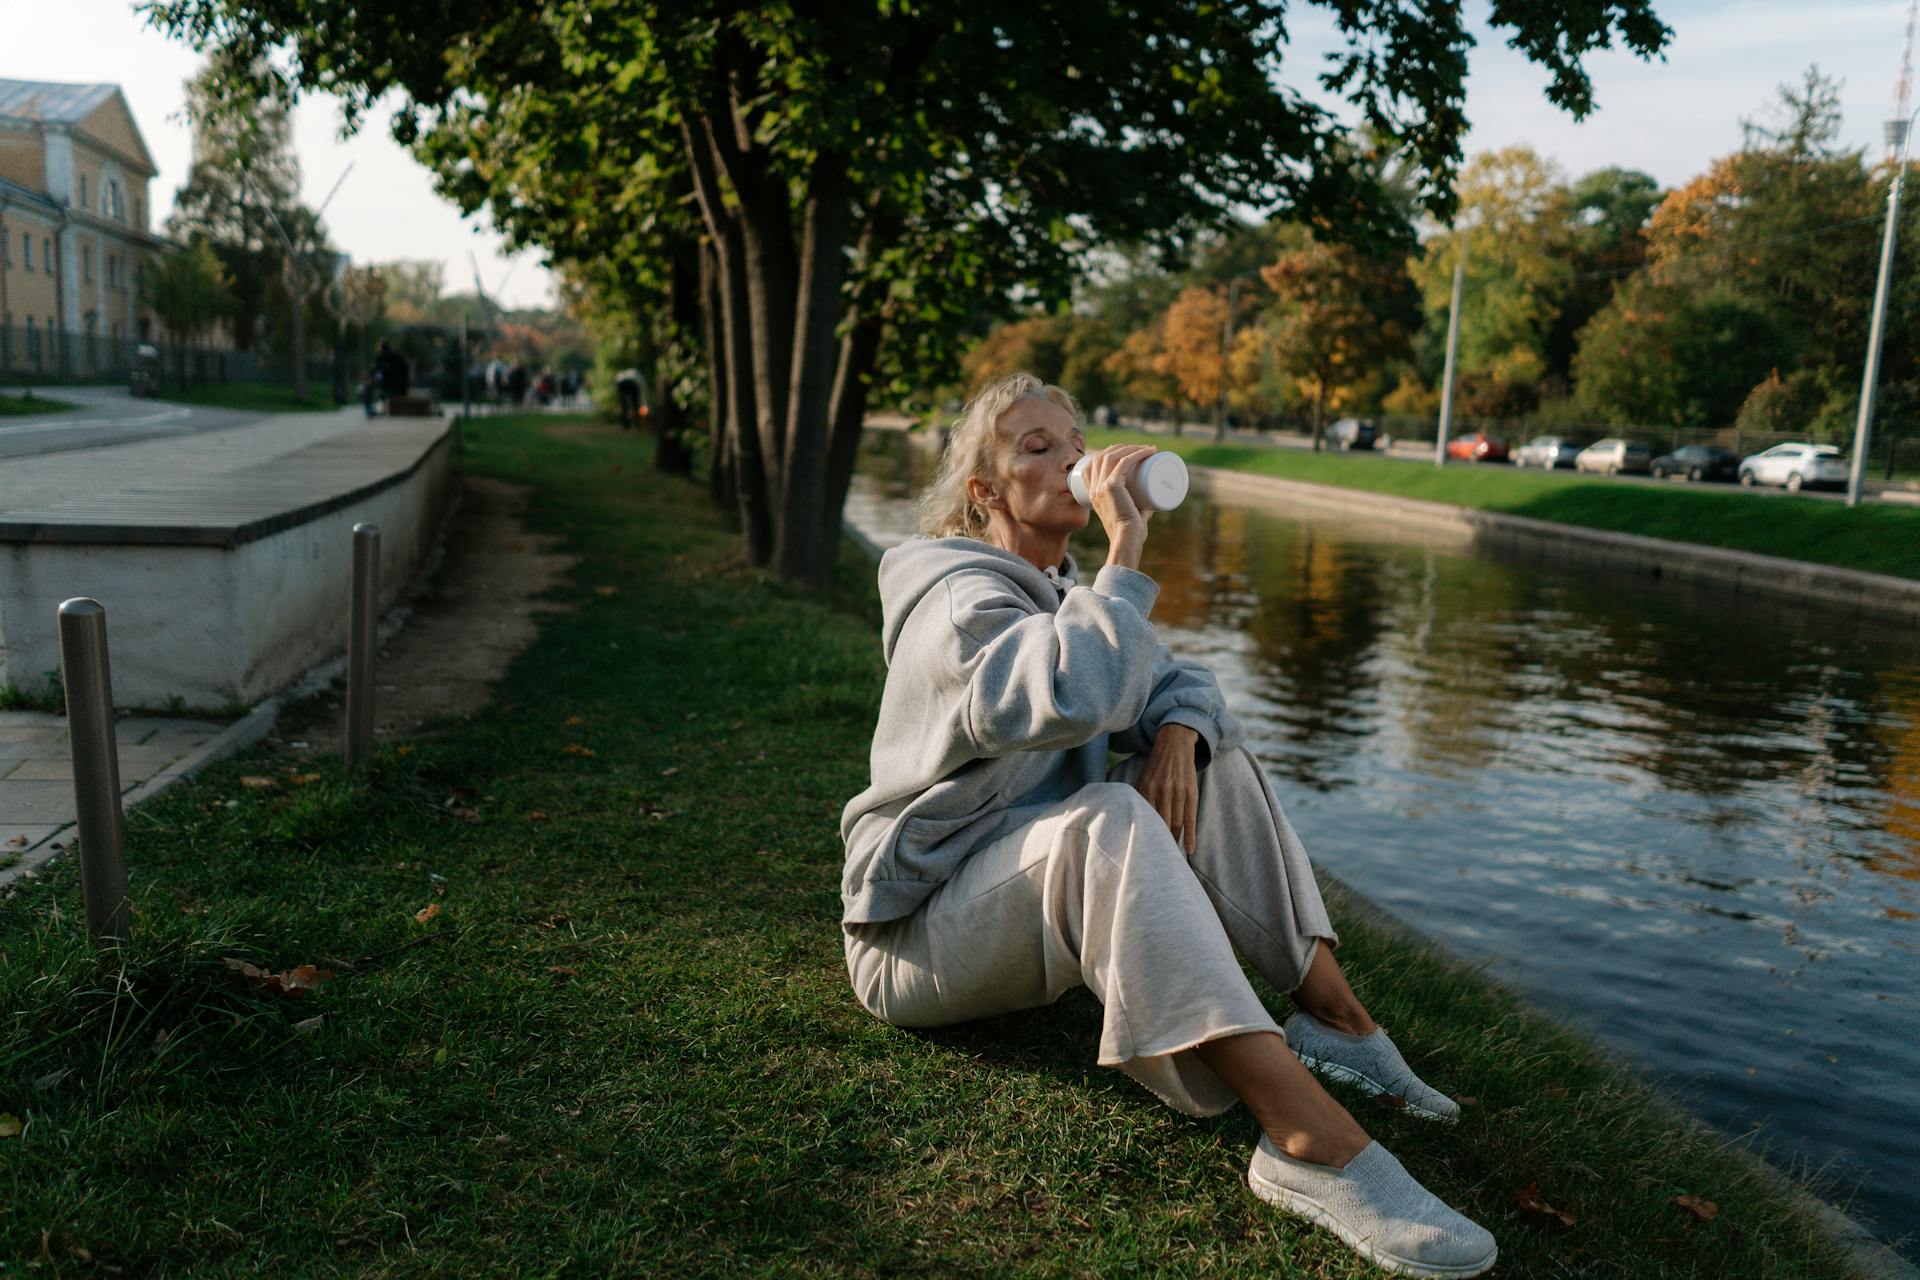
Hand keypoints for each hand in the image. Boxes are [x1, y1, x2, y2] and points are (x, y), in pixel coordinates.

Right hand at [1082, 445, 1156, 568]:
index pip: (1092, 463)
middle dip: (1121, 447)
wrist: (1126, 540)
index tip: (1126, 452)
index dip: (1108, 452)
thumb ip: (1138, 508)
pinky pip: (1123, 462)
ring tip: (1147, 449)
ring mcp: (1100, 486)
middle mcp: (1093, 488)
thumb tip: (1150, 503)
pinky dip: (1137, 453)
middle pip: (1102, 456)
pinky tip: (1148, 450)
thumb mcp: (1130, 514)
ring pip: (1112, 455)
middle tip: (1141, 450)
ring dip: (1130, 448)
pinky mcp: (1111, 486)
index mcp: (1092, 494)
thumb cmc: (1131, 533)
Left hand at [1133, 724, 1199, 855]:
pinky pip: (1191, 818)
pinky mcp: (1191, 792)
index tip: (1142, 850)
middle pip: (1161, 824)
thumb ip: (1137, 797)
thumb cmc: (1155, 765)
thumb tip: (1129, 818)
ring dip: (1174, 841)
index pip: (1144, 818)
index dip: (1144, 835)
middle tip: (1156, 858)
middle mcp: (1162, 791)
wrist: (1174, 744)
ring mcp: (1178, 792)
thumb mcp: (1141, 778)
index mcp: (1146, 788)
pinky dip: (1190, 836)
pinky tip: (1189, 850)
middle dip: (1159, 841)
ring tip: (1170, 855)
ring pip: (1176, 823)